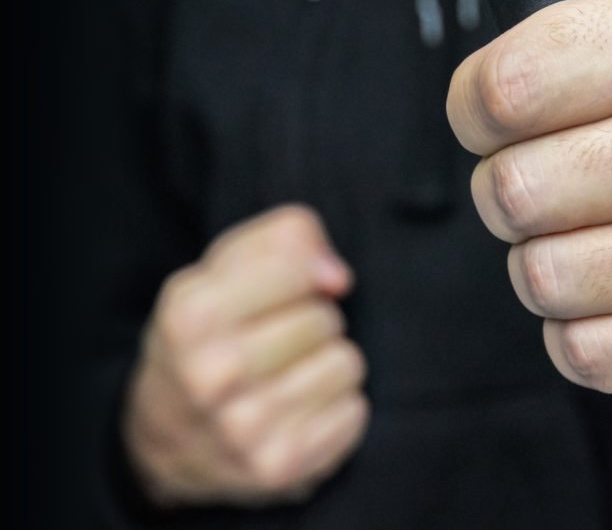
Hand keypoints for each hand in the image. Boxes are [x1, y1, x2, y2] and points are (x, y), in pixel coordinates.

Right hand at [123, 205, 368, 505]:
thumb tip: (337, 277)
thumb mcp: (223, 268)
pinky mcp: (279, 467)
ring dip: (328, 365)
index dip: (300, 274)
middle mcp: (211, 374)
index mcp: (191, 316)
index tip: (282, 290)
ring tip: (289, 375)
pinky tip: (299, 412)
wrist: (164, 435)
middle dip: (312, 322)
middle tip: (278, 341)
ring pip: (346, 363)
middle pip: (325, 318)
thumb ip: (285, 238)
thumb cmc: (208, 334)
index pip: (297, 268)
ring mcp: (243, 428)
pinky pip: (354, 412)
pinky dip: (336, 409)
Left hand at [442, 0, 611, 405]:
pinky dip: (581, 331)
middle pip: (514, 194)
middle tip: (555, 185)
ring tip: (597, 238)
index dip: (476, 110)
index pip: (507, 84)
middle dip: (509, 196)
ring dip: (544, 265)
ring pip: (541, 278)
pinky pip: (583, 352)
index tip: (500, 116)